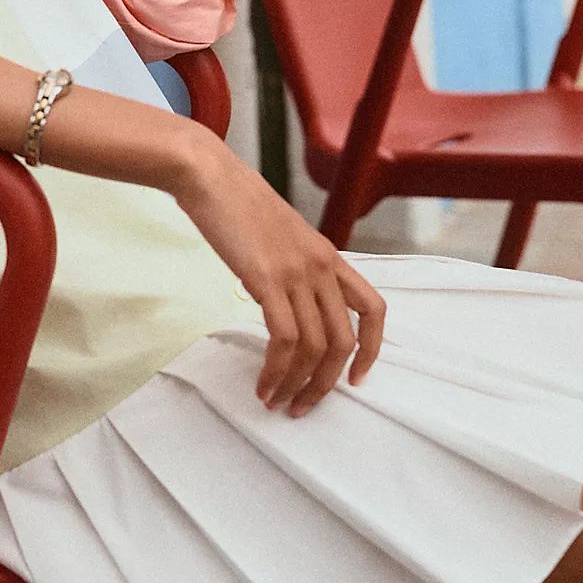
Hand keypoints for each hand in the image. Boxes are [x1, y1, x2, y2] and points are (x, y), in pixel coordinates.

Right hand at [174, 136, 385, 415]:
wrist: (210, 177)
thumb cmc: (236, 204)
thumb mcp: (281, 237)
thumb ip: (293, 269)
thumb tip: (286, 306)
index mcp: (329, 256)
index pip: (373, 308)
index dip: (372, 350)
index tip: (355, 379)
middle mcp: (321, 266)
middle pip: (344, 341)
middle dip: (326, 383)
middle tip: (303, 406)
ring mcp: (296, 272)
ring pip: (315, 347)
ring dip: (298, 384)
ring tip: (277, 402)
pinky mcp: (267, 279)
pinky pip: (283, 339)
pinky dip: (275, 370)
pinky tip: (262, 384)